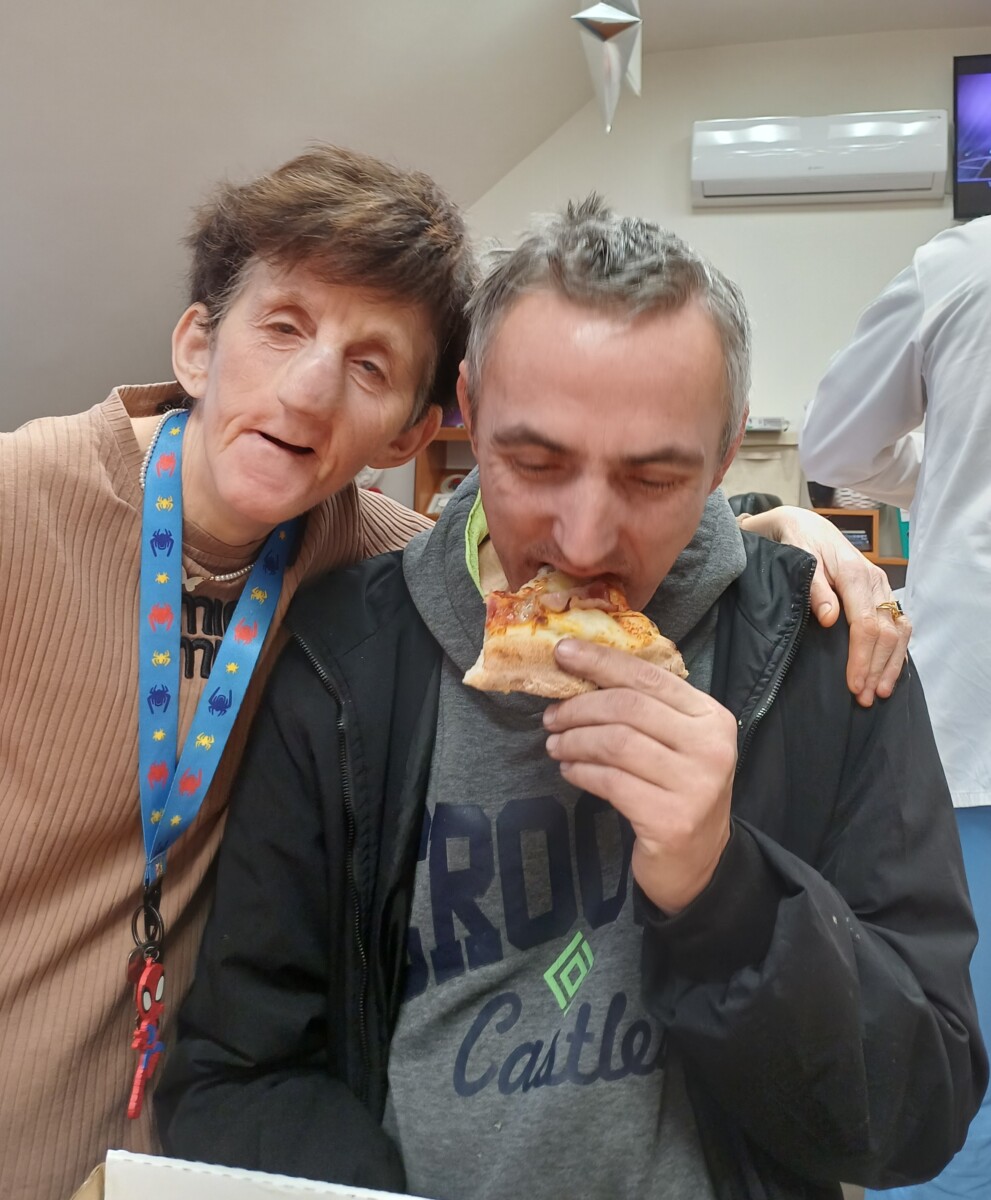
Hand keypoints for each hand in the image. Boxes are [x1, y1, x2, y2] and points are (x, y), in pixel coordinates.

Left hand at [543, 639, 736, 914]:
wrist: (700, 863)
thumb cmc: (677, 791)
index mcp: (711, 716)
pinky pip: (610, 782)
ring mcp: (695, 785)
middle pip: (628, 707)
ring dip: (575, 740)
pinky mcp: (670, 819)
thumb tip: (581, 671)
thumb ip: (645, 709)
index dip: (601, 661)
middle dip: (580, 707)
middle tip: (551, 716)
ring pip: (615, 743)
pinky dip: (581, 772)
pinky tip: (570, 770)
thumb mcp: (676, 742)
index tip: (562, 653)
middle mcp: (710, 746)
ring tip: (555, 744)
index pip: (649, 676)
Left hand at [740, 506, 910, 706]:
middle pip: (886, 633)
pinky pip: (898, 625)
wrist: (806, 526)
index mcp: (856, 575)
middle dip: (877, 669)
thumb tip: (829, 618)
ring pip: (898, 631)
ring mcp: (882, 588)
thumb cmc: (798, 543)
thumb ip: (814, 588)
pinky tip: (891, 671)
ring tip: (880, 692)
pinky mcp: (882, 593)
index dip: (861, 659)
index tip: (854, 685)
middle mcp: (876, 582)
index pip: (866, 626)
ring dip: (891, 664)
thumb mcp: (799, 559)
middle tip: (866, 699)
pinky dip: (897, 651)